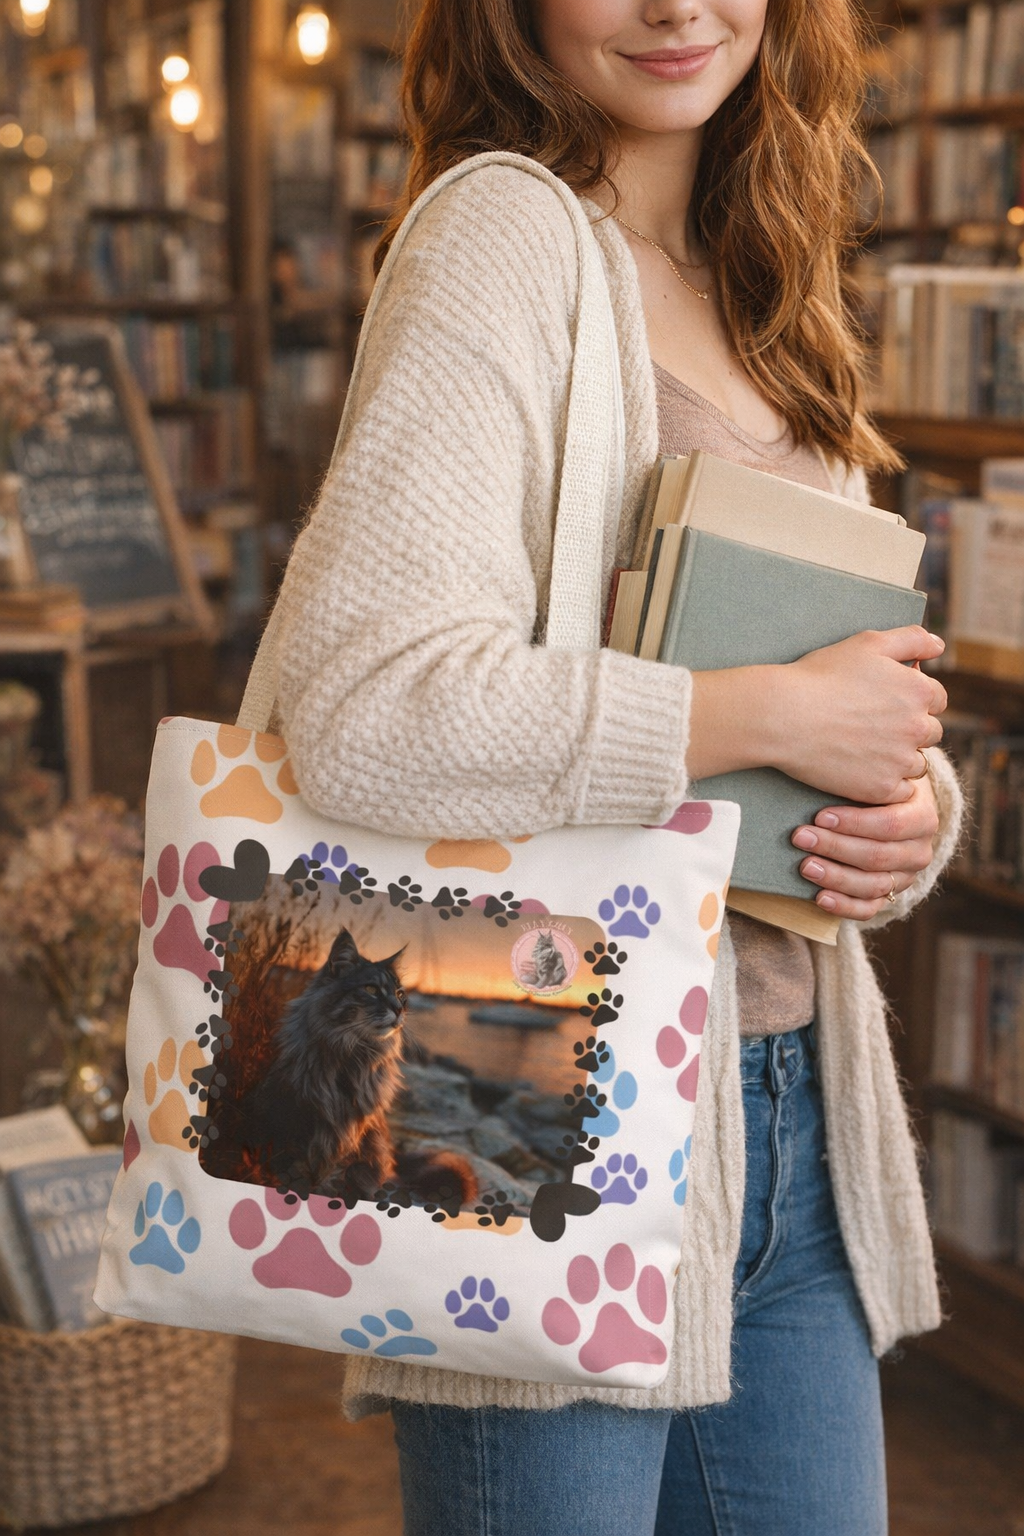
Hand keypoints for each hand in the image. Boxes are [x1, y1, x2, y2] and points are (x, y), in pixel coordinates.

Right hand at [768, 627, 946, 804]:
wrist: (783, 716)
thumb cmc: (821, 676)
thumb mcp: (868, 643)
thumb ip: (911, 639)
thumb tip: (940, 646)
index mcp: (919, 691)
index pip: (937, 699)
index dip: (911, 699)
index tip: (884, 702)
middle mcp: (918, 727)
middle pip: (930, 732)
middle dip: (909, 729)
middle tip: (871, 726)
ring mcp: (900, 761)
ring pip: (917, 764)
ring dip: (900, 758)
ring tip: (864, 748)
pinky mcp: (881, 788)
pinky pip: (900, 791)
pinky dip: (886, 783)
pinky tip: (862, 769)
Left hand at [791, 771, 939, 920]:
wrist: (893, 810)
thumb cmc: (876, 789)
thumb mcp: (877, 777)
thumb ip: (860, 779)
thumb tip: (824, 773)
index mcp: (922, 818)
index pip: (891, 824)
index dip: (854, 823)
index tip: (820, 816)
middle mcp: (919, 852)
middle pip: (877, 856)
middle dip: (835, 847)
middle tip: (801, 837)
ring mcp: (906, 878)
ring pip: (872, 885)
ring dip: (835, 877)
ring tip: (805, 866)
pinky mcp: (890, 896)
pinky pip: (868, 909)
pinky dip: (843, 906)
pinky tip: (820, 898)